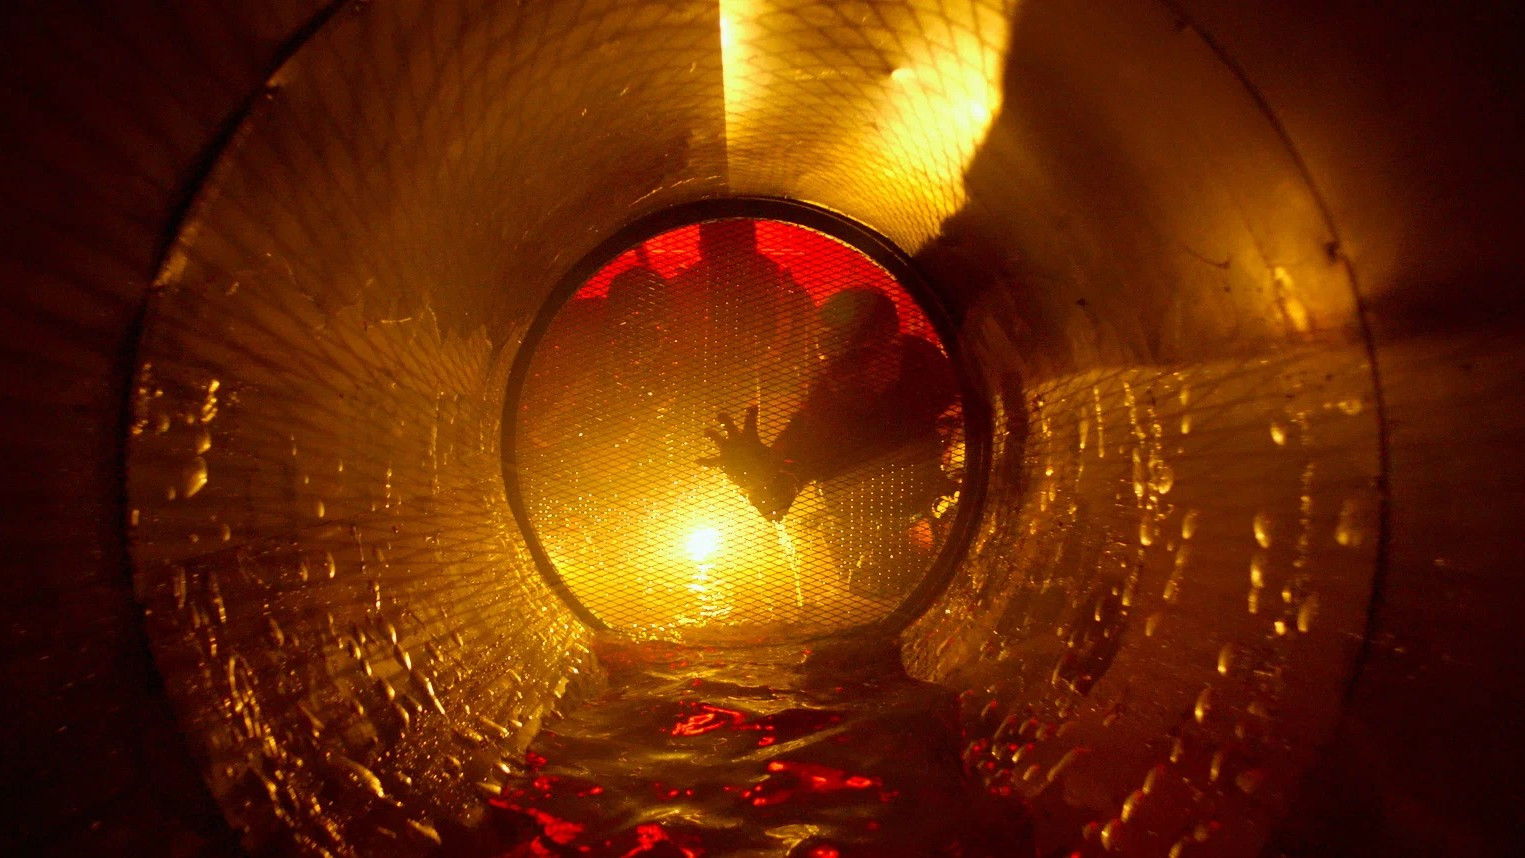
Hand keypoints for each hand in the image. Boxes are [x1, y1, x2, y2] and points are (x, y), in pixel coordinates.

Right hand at [697, 406, 798, 520]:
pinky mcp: (723, 462)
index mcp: (749, 436)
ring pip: (717, 439)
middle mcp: (737, 440)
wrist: (757, 479)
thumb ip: (791, 439)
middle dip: (724, 419)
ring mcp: (728, 450)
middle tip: (720, 415)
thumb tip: (804, 425)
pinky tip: (697, 461)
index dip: (751, 413)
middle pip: (729, 425)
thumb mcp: (779, 453)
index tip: (754, 405)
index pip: (750, 421)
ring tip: (707, 432)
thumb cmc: (765, 464)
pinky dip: (705, 462)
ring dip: (711, 435)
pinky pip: (712, 462)